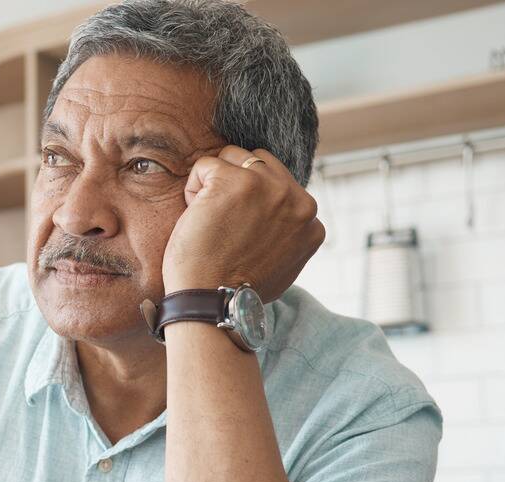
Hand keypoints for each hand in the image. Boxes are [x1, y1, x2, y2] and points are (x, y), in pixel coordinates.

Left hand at [162, 145, 323, 300]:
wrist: (212, 301)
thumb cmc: (235, 290)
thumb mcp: (282, 265)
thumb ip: (287, 234)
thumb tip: (278, 219)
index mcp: (311, 221)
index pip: (280, 186)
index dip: (252, 203)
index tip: (239, 231)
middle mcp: (298, 200)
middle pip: (260, 164)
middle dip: (236, 184)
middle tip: (223, 222)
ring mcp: (269, 187)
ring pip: (234, 157)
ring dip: (214, 184)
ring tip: (210, 220)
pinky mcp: (236, 181)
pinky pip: (205, 165)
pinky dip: (193, 189)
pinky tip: (196, 218)